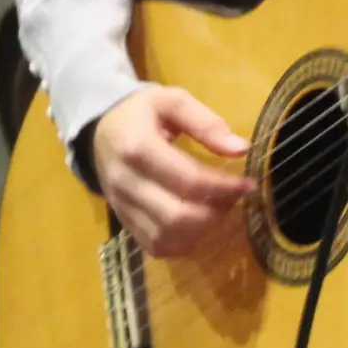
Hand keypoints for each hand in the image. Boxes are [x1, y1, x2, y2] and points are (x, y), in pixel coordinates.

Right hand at [91, 86, 250, 257]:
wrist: (99, 132)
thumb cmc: (141, 113)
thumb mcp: (172, 101)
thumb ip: (206, 123)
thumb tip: (241, 149)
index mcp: (138, 147)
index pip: (189, 180)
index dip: (224, 187)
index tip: (247, 183)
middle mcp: (126, 183)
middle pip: (177, 216)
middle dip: (215, 212)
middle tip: (233, 198)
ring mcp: (122, 207)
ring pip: (166, 238)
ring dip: (201, 230)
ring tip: (217, 209)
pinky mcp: (123, 223)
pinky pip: (156, 246)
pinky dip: (183, 242)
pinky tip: (197, 223)